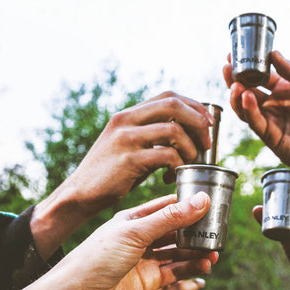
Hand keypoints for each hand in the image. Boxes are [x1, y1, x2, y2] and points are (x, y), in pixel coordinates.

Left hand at [49, 192, 217, 289]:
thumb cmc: (98, 257)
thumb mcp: (136, 231)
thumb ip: (171, 218)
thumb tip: (202, 200)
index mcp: (134, 219)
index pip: (167, 206)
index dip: (188, 204)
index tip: (211, 202)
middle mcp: (141, 238)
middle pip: (176, 231)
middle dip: (196, 231)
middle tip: (218, 230)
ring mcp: (146, 260)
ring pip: (178, 252)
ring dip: (196, 252)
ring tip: (215, 251)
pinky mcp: (149, 281)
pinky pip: (175, 271)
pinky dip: (191, 268)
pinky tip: (205, 265)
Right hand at [64, 92, 214, 215]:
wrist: (81, 193)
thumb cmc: (112, 172)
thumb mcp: (129, 146)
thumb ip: (151, 136)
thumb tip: (185, 135)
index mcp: (128, 115)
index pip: (168, 96)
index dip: (194, 106)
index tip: (208, 123)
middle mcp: (126, 120)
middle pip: (173, 105)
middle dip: (198, 122)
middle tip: (206, 144)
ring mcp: (126, 138)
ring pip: (173, 130)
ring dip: (190, 148)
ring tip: (189, 164)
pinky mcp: (129, 159)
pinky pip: (166, 155)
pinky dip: (178, 166)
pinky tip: (171, 177)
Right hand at [223, 51, 289, 177]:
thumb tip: (274, 55)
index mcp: (286, 90)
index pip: (261, 76)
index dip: (248, 66)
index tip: (234, 55)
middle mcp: (275, 105)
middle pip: (248, 91)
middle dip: (236, 80)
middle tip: (227, 68)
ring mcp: (272, 122)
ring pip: (246, 108)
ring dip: (237, 96)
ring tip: (235, 84)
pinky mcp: (271, 138)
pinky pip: (256, 123)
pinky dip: (249, 110)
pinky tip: (246, 97)